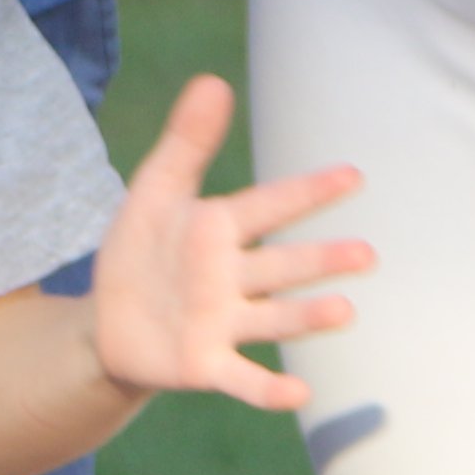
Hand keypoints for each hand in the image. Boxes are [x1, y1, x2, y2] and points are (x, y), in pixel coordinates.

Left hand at [86, 75, 372, 410]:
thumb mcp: (155, 190)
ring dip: (306, 317)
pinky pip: (242, 378)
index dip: (307, 192)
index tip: (353, 175)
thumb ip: (187, 142)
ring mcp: (223, 324)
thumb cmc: (142, 250)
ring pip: (272, 319)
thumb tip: (215, 80)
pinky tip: (299, 394)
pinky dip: (268, 389)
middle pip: (282, 267)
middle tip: (367, 253)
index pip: (270, 205)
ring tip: (345, 311)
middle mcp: (232, 278)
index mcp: (220, 229)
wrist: (107, 321)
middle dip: (322, 260)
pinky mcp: (205, 365)